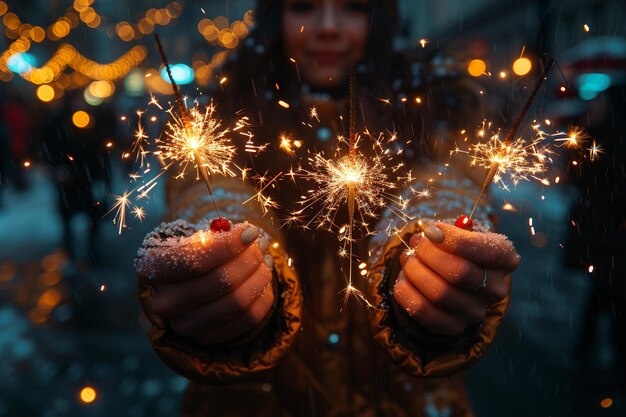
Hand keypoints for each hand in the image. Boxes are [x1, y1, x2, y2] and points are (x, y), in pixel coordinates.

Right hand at [149, 223, 274, 345]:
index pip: (194, 260)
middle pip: (221, 281)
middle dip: (249, 259)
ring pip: (238, 301)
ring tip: (264, 261)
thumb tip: (248, 236)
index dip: (228, 246)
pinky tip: (263, 282)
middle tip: (260, 245)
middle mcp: (164, 302)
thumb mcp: (195, 237)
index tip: (249, 232)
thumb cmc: (194, 251)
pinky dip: (262, 297)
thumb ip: (218, 235)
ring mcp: (184, 325)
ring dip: (260, 277)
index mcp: (151, 268)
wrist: (187, 283)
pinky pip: (248, 318)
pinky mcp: (207, 338)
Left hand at [394, 222, 519, 335]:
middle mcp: (495, 289)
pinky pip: (423, 311)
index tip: (432, 230)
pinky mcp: (453, 327)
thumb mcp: (460, 235)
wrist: (456, 280)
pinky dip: (406, 292)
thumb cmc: (457, 250)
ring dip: (415, 271)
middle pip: (460, 273)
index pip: (488, 252)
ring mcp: (475, 311)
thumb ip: (445, 233)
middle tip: (416, 245)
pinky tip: (404, 279)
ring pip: (440, 293)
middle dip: (429, 254)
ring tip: (408, 259)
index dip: (455, 240)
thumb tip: (425, 237)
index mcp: (505, 260)